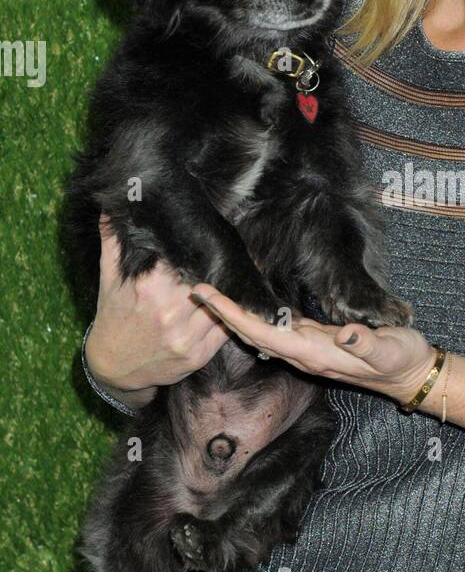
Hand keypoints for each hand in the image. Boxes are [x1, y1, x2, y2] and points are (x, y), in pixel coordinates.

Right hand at [86, 213, 231, 390]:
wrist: (113, 367)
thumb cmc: (114, 315)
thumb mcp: (110, 278)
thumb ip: (114, 240)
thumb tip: (112, 205)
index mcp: (150, 286)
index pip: (190, 258)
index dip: (204, 246)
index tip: (214, 235)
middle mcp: (170, 312)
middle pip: (212, 279)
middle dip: (223, 265)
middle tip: (237, 251)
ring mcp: (186, 336)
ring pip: (224, 303)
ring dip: (234, 288)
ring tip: (248, 271)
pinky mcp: (199, 355)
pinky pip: (226, 328)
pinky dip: (233, 314)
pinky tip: (240, 301)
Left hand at [188, 282, 436, 401]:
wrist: (411, 374)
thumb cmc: (402, 359)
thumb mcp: (391, 350)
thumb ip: (368, 344)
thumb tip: (346, 336)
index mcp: (315, 354)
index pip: (264, 334)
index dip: (235, 317)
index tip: (210, 299)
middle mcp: (304, 354)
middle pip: (253, 334)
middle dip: (223, 314)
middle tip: (196, 290)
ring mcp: (307, 349)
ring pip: (261, 332)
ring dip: (235, 316)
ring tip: (211, 296)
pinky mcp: (315, 341)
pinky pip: (276, 329)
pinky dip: (255, 316)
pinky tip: (246, 306)